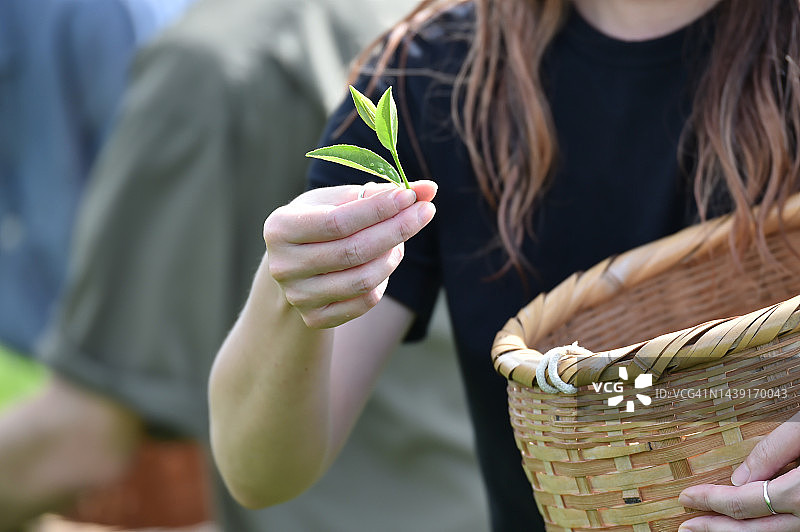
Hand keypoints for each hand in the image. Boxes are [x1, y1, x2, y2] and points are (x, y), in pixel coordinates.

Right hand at [262, 180, 436, 328]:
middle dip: (396, 229)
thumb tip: (428, 189)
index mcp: (280, 228)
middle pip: (353, 251)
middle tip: (425, 211)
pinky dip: (383, 280)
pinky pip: (364, 301)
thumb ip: (378, 192)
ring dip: (392, 256)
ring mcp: (298, 296)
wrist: (293, 268)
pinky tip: (383, 262)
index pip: (338, 221)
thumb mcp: (336, 201)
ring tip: (401, 238)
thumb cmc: (319, 223)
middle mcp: (284, 266)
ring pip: (363, 280)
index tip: (410, 196)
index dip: (378, 209)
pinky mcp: (315, 318)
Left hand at [678, 412, 799, 530]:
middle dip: (715, 529)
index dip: (710, 500)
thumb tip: (738, 478)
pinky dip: (758, 528)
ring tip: (707, 529)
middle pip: (754, 530)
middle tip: (686, 527)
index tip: (686, 497)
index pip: (742, 502)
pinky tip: (739, 524)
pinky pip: (785, 529)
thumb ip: (772, 452)